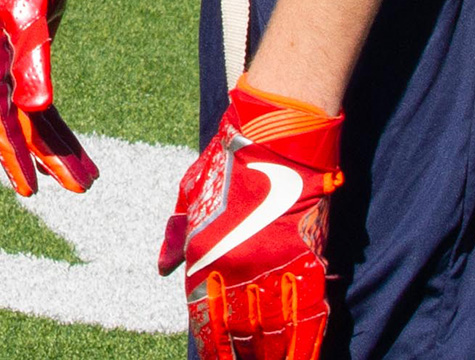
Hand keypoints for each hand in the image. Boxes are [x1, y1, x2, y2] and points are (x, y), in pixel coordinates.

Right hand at [0, 0, 100, 195]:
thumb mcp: (30, 11)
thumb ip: (32, 61)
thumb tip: (36, 109)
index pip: (1, 115)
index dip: (16, 154)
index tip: (32, 191)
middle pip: (19, 122)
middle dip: (45, 158)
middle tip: (78, 188)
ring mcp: (13, 60)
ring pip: (33, 114)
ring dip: (57, 145)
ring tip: (87, 179)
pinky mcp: (32, 52)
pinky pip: (41, 98)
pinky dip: (55, 122)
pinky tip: (70, 145)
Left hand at [160, 86, 344, 359]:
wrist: (278, 137)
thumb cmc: (229, 160)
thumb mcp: (190, 195)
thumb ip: (178, 236)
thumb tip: (162, 267)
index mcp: (208, 254)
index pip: (207, 314)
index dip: (212, 345)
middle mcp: (242, 268)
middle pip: (243, 330)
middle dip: (243, 355)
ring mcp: (279, 267)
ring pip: (278, 329)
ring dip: (276, 353)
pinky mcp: (312, 260)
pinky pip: (312, 311)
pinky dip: (310, 337)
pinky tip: (308, 353)